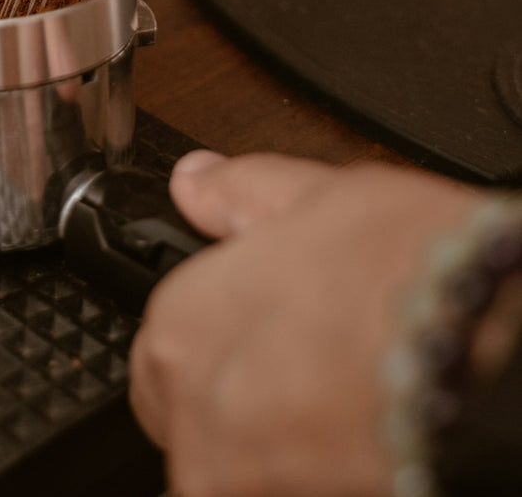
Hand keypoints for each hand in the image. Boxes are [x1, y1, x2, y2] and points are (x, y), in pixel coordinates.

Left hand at [129, 151, 478, 496]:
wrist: (506, 359)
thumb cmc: (417, 277)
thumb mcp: (318, 193)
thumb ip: (240, 196)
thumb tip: (197, 183)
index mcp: (184, 331)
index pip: (163, 350)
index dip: (217, 334)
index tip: (258, 327)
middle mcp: (200, 423)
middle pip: (194, 420)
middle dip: (240, 398)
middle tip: (309, 367)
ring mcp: (246, 486)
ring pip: (241, 469)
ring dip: (279, 445)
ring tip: (348, 403)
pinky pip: (284, 490)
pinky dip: (314, 473)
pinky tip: (363, 439)